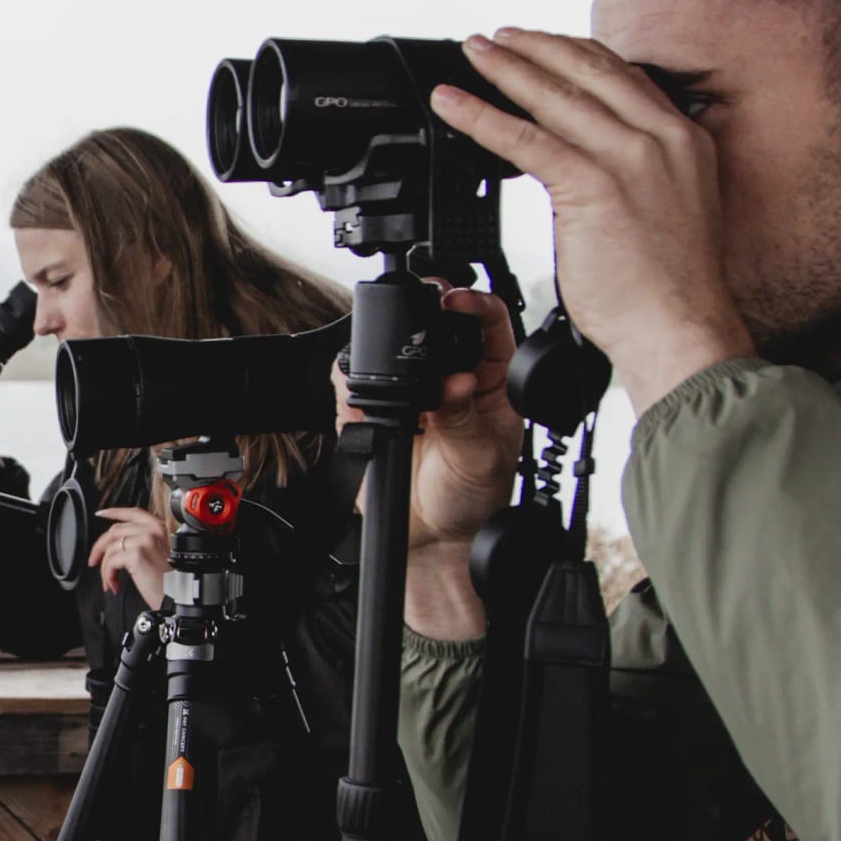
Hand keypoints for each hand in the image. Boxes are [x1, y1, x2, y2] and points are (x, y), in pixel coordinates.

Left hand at [88, 505, 170, 600]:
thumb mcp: (160, 554)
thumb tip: (117, 546)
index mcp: (159, 528)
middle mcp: (152, 530)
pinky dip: (108, 575)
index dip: (114, 512)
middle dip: (99, 547)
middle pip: (115, 531)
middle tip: (94, 561)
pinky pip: (111, 562)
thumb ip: (143, 543)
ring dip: (105, 568)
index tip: (101, 514)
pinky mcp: (137, 554)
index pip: (133, 513)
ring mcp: (145, 540)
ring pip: (110, 548)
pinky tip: (115, 584)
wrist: (182, 594)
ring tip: (111, 581)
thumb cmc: (172, 580)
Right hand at [385, 289, 521, 640]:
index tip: (456, 300)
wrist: (434, 540)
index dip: (474, 303)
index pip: (490, 323)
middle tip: (411, 314)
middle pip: (434, 327)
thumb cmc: (473, 499)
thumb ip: (463, 417)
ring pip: (389, 351)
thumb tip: (455, 383)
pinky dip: (349, 386)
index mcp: (490, 381)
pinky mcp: (373, 412)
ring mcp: (410, 394)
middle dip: (420, 318)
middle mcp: (451, 379)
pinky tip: (362, 400)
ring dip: (379, 354)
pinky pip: (353, 386)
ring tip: (381, 369)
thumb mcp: (479, 457)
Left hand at [436, 30, 752, 411]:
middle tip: (495, 38)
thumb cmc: (671, 286)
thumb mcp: (668, 206)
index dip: (573, 53)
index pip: (621, 75)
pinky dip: (481, 117)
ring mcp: (630, 158)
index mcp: (683, 139)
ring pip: (554, 96)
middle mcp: (662, 138)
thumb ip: (635, 171)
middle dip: (534, 46)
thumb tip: (584, 162)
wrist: (680, 329)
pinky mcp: (595, 186)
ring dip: (504, 69)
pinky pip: (525, 140)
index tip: (539, 44)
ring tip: (471, 54)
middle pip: (588, 70)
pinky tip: (453, 105)